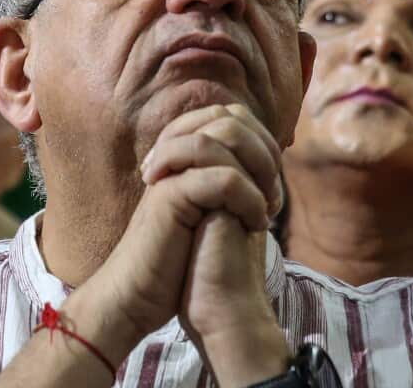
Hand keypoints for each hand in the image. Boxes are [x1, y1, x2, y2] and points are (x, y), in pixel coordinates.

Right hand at [81, 104, 283, 342]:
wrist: (140, 296)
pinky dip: (249, 199)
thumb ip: (230, 177)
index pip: (232, 115)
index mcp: (182, 150)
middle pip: (229, 118)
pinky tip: (254, 225)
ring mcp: (169, 169)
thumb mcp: (211, 210)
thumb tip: (271, 156)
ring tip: (265, 210)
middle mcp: (173, 152)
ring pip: (225, 137)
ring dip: (259, 173)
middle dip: (263, 152)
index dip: (262, 141)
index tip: (271, 185)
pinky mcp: (169, 194)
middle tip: (272, 194)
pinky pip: (223, 178)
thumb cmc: (177, 257)